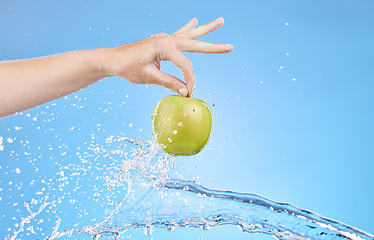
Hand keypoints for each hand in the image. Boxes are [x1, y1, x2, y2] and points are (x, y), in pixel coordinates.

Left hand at [103, 17, 232, 96]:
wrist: (113, 59)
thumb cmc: (128, 67)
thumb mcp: (149, 77)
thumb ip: (169, 83)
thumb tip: (186, 92)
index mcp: (164, 46)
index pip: (185, 65)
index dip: (190, 80)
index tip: (190, 92)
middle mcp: (167, 39)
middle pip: (195, 44)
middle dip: (213, 47)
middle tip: (230, 47)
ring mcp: (165, 38)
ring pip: (190, 34)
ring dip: (205, 29)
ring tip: (220, 20)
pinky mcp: (162, 41)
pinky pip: (179, 34)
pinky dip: (188, 28)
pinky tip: (194, 21)